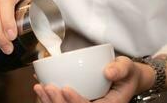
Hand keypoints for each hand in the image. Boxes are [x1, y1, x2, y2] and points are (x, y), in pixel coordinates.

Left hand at [33, 56, 154, 102]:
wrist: (125, 78)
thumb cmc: (126, 73)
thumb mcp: (127, 67)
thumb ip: (120, 69)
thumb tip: (109, 72)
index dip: (76, 101)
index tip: (65, 88)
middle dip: (58, 102)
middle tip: (47, 87)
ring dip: (50, 101)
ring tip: (39, 87)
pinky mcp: (77, 100)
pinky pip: (62, 102)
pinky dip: (49, 96)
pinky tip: (39, 85)